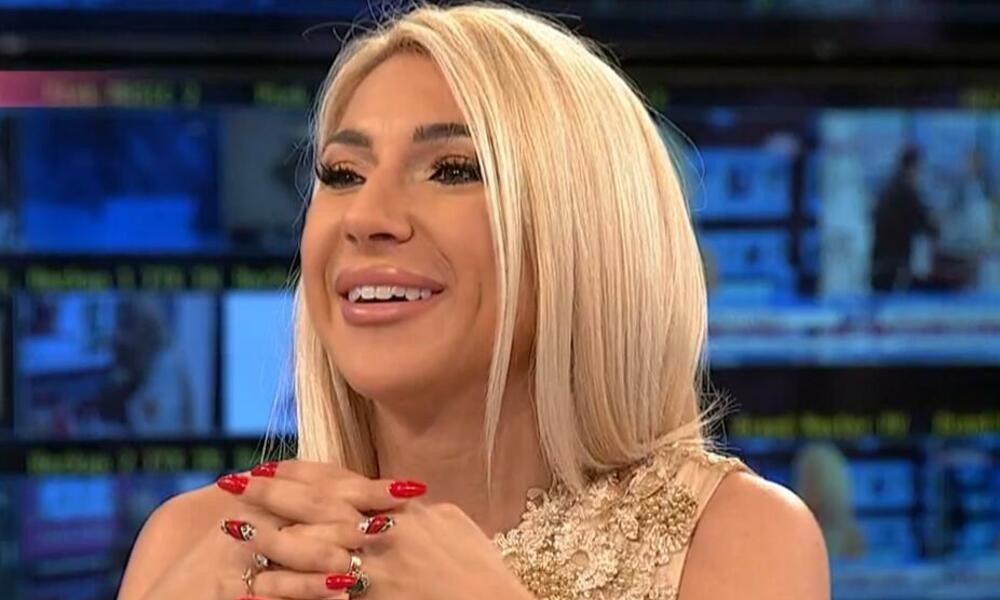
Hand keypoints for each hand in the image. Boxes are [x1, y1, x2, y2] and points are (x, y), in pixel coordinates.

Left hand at [225, 461, 533, 599]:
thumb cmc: (482, 570)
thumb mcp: (457, 525)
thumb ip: (426, 511)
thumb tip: (409, 500)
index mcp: (401, 509)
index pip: (343, 482)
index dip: (305, 473)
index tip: (274, 465)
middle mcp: (382, 532)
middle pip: (317, 507)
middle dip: (274, 494)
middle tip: (236, 482)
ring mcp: (374, 569)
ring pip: (310, 546)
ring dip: (268, 535)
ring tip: (231, 527)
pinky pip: (317, 594)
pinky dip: (285, 588)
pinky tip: (256, 585)